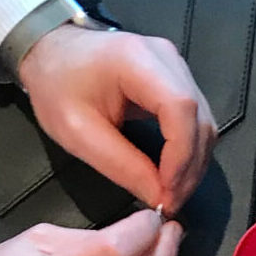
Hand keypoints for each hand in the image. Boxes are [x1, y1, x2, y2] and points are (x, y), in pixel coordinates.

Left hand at [19, 26, 215, 213]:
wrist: (51, 52)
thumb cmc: (57, 87)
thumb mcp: (78, 133)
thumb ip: (122, 166)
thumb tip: (160, 199)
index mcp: (136, 60)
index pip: (180, 108)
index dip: (181, 156)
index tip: (167, 193)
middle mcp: (166, 58)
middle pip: (199, 118)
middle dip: (190, 168)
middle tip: (171, 203)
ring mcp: (176, 66)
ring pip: (204, 123)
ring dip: (193, 164)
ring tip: (172, 194)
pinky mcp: (178, 79)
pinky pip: (196, 121)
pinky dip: (190, 152)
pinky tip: (174, 175)